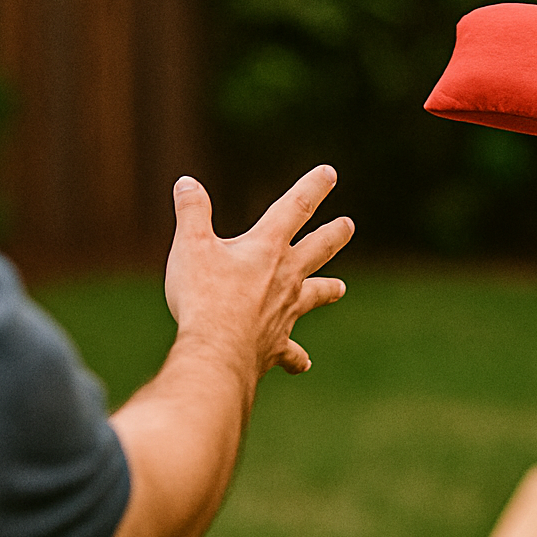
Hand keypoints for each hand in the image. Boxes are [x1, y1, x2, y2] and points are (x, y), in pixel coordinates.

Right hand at [164, 166, 353, 377]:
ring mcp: (286, 312)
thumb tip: (186, 183)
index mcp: (268, 247)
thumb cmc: (204, 296)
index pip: (296, 207)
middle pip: (318, 249)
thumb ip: (192, 212)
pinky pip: (292, 352)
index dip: (313, 187)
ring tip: (340, 288)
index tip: (330, 173)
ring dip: (327, 290)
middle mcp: (286, 277)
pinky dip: (297, 357)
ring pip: (314, 296)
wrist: (218, 351)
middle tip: (349, 225)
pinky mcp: (277, 345)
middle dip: (333, 234)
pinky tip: (303, 363)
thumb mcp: (190, 246)